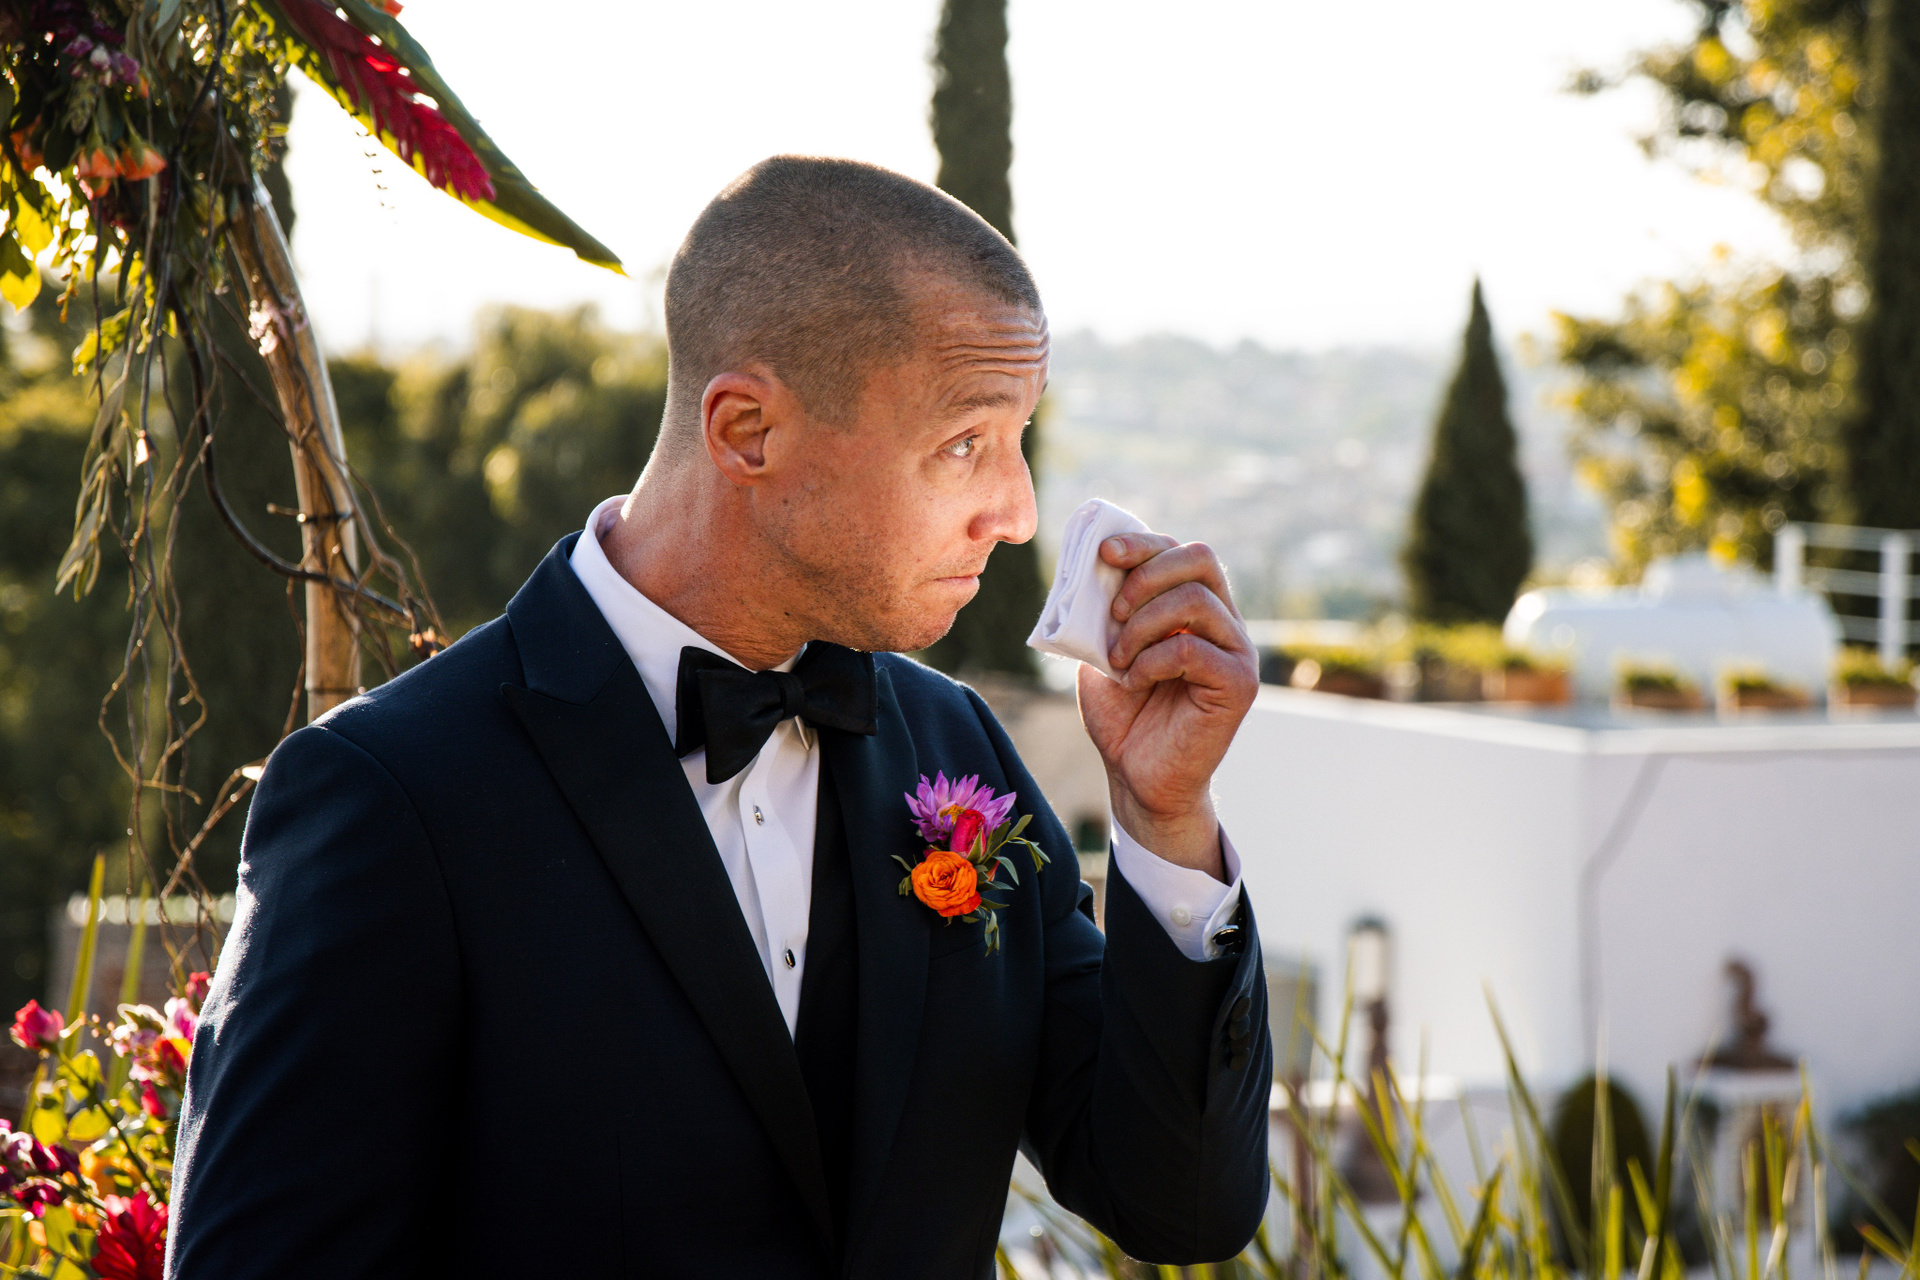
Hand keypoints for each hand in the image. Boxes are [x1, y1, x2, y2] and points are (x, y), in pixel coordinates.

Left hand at [1076, 534, 1257, 881]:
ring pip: (1196, 600)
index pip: (1180, 552)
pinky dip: (1151, 660)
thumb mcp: (1103, 649)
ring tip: (1118, 658)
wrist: (1136, 778)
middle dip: (1147, 574)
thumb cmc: (1122, 715)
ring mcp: (1237, 652)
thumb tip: (1096, 565)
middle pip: (1201, 558)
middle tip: (1113, 613)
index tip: (1104, 553)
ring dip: (1143, 624)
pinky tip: (1133, 682)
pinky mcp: (1239, 684)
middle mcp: (1224, 622)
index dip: (1143, 544)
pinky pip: (1193, 649)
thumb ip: (1107, 609)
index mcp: (1195, 608)